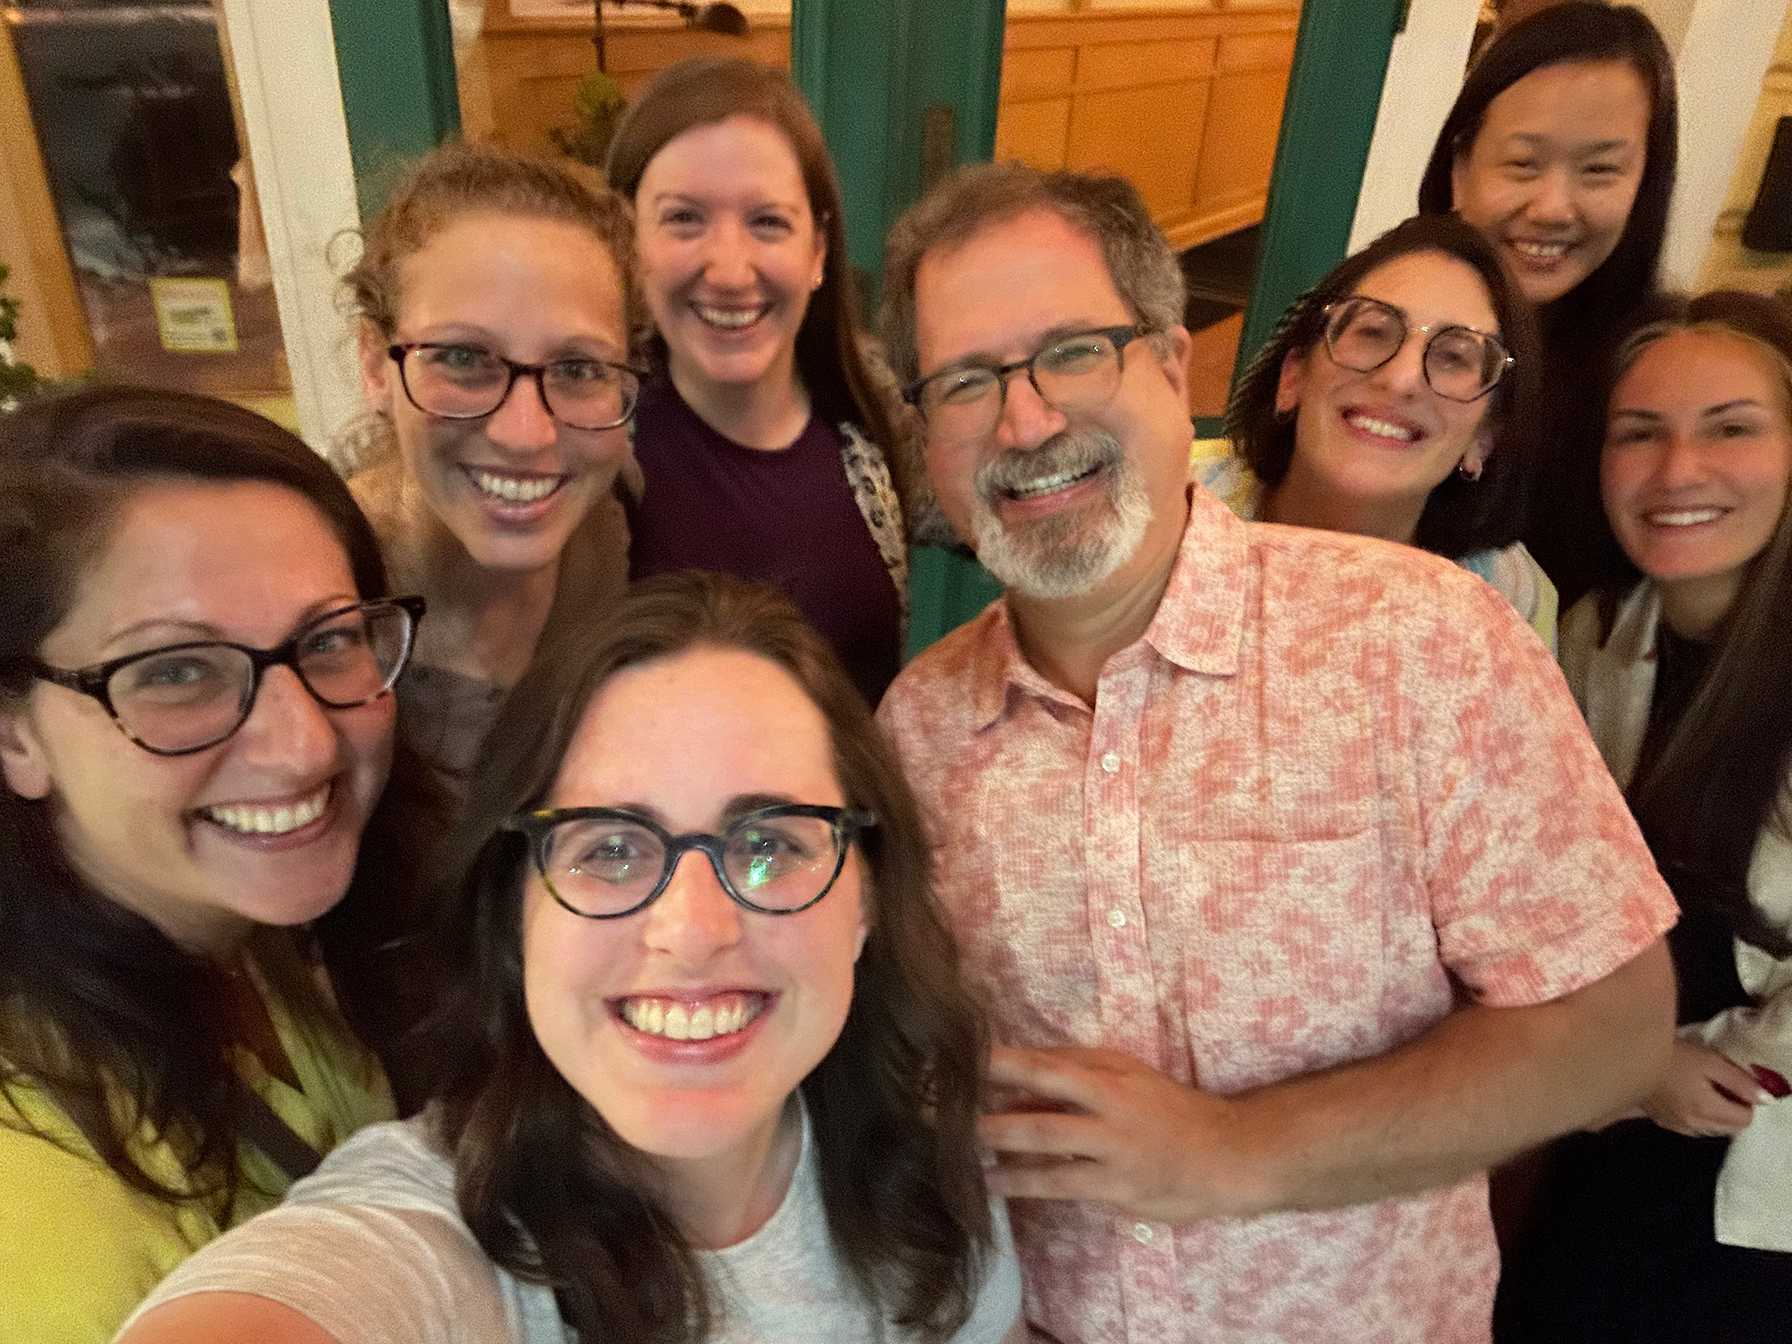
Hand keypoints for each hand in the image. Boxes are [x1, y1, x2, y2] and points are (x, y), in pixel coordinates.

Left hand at [978, 1045, 1260, 1222]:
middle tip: (935, 1114)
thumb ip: (1076, 1067)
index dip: (999, 1064)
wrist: (1226, 1155)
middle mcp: (1108, 1118)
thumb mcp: (1127, 1073)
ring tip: (956, 1157)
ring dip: (998, 1157)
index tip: (955, 1061)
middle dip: (985, 1117)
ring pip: (1046, 1156)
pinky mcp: (1116, 1194)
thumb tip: (1019, 1069)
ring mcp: (1112, 1159)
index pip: (1045, 1068)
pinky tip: (995, 1184)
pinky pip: (1062, 1189)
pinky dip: (1025, 1185)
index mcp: (1109, 1082)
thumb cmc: (1168, 1107)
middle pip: (1038, 1115)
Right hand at [1641, 1040, 1769, 1137]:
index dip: (1745, 1101)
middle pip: (1731, 1128)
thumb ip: (1741, 1082)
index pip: (1745, 1120)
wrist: (1631, 1057)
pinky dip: (1699, 1118)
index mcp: (1708, 1110)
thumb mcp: (1711, 1062)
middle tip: (1720, 1085)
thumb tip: (1766, 1099)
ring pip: (1713, 1130)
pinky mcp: (1664, 1123)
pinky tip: (1687, 1098)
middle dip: (1733, 1110)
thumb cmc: (1673, 1055)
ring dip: (1717, 1115)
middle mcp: (1695, 1125)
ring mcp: (1678, 1126)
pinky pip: (1694, 1128)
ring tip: (1703, 1090)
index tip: (1733, 1083)